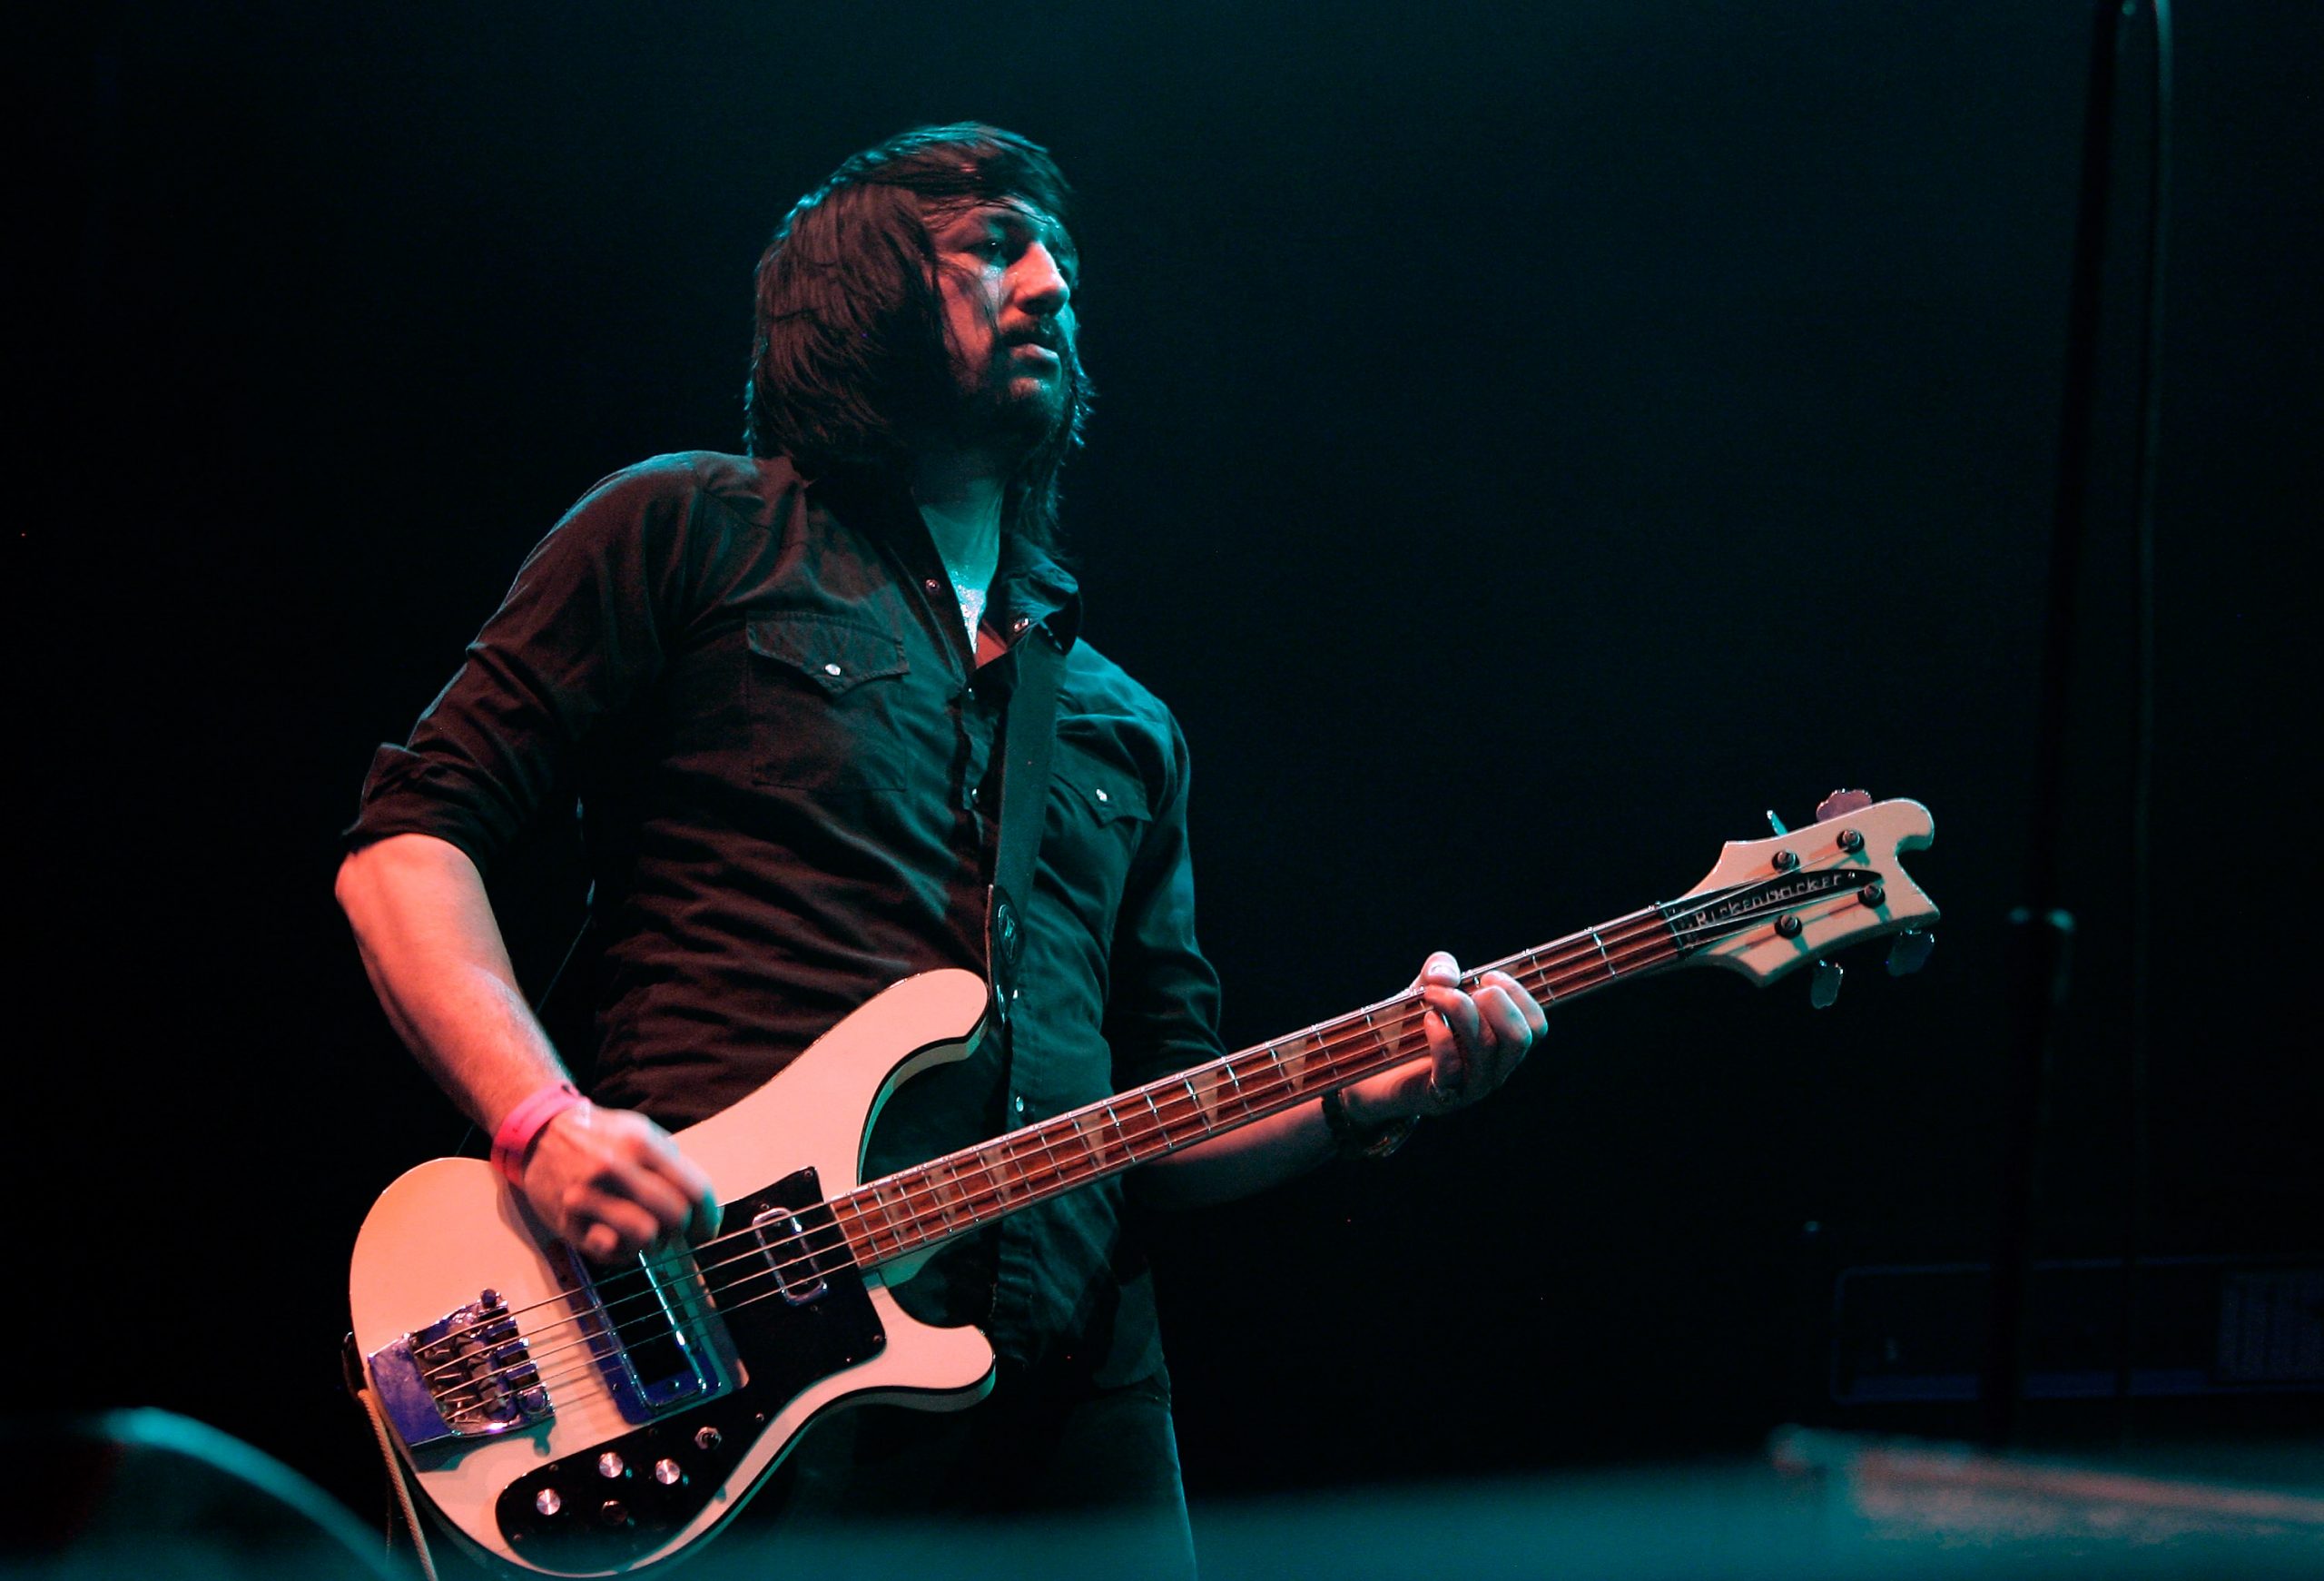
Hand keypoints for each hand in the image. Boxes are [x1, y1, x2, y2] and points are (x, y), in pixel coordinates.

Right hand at [517, 1104, 722, 1262]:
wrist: (540, 1133)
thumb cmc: (599, 1137)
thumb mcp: (640, 1132)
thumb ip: (672, 1165)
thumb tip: (706, 1206)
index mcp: (641, 1143)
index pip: (695, 1190)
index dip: (709, 1216)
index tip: (706, 1229)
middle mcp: (615, 1167)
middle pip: (676, 1217)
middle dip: (684, 1231)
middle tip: (679, 1233)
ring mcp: (589, 1195)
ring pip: (647, 1237)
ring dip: (655, 1243)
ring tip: (648, 1235)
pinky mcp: (569, 1221)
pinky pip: (611, 1251)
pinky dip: (622, 1251)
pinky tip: (620, 1238)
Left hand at [1345, 951, 1545, 1125]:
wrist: (1373, 1074)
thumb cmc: (1408, 1029)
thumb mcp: (1426, 989)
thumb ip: (1440, 969)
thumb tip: (1447, 976)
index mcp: (1501, 1046)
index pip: (1536, 1026)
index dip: (1518, 994)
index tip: (1486, 977)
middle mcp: (1494, 1069)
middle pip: (1519, 1037)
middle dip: (1494, 1002)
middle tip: (1464, 990)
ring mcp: (1470, 1087)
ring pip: (1486, 1048)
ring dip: (1459, 1007)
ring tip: (1432, 995)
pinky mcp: (1442, 1096)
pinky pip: (1452, 1065)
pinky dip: (1440, 1035)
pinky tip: (1427, 1019)